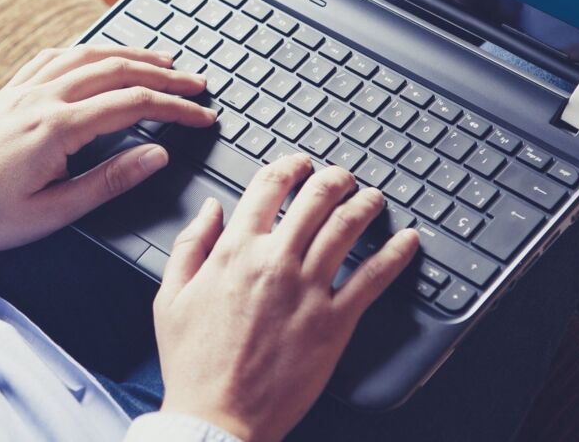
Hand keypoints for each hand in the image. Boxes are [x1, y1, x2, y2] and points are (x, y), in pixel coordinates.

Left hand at [0, 45, 216, 250]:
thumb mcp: (56, 210)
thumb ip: (111, 180)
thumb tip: (156, 154)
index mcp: (58, 128)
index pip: (133, 104)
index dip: (175, 108)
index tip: (202, 116)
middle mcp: (43, 98)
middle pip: (117, 70)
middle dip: (163, 74)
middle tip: (195, 82)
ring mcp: (24, 90)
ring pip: (87, 55)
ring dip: (129, 53)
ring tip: (161, 59)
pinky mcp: (9, 92)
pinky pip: (53, 56)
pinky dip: (85, 50)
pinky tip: (97, 54)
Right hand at [154, 154, 419, 441]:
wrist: (217, 415)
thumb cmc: (193, 363)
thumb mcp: (171, 296)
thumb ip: (190, 245)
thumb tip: (210, 209)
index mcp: (234, 251)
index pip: (268, 187)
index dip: (289, 166)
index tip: (300, 163)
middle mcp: (274, 261)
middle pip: (315, 198)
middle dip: (334, 179)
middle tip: (343, 178)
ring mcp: (308, 290)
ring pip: (346, 228)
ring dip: (365, 204)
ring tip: (373, 198)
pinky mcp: (334, 322)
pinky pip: (372, 277)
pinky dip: (395, 254)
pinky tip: (407, 241)